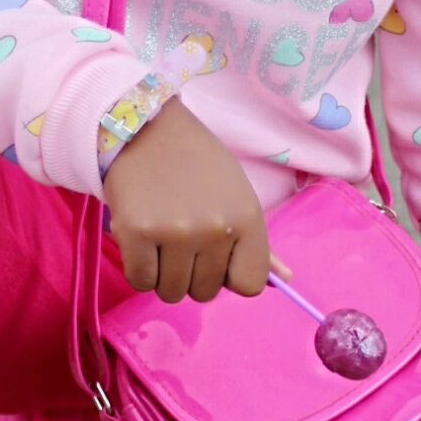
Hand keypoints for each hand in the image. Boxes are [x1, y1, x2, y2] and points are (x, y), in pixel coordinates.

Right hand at [103, 95, 292, 304]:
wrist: (146, 127)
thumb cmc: (197, 165)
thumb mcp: (237, 195)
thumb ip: (258, 243)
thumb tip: (284, 281)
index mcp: (247, 218)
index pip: (249, 285)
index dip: (229, 276)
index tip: (216, 258)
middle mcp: (216, 229)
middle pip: (206, 293)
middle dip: (192, 275)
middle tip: (182, 240)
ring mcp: (175, 233)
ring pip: (172, 292)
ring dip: (164, 275)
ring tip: (161, 240)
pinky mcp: (136, 233)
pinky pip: (141, 282)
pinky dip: (140, 270)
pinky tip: (142, 243)